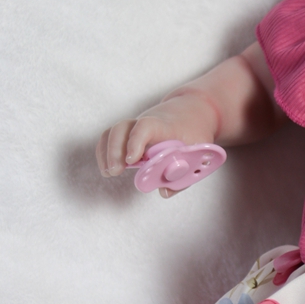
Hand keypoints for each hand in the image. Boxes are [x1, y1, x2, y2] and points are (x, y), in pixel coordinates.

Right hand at [96, 94, 219, 197]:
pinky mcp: (130, 132)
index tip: (132, 160)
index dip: (136, 141)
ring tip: (108, 173)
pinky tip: (107, 169)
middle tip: (115, 171)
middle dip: (115, 150)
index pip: (146, 126)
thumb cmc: (195, 132)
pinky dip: (105, 152)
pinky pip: (111, 137)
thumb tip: (162, 192)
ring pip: (113, 131)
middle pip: (122, 127)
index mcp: (165, 125)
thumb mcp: (200, 153)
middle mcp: (146, 122)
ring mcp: (136, 126)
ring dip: (106, 152)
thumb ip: (184, 175)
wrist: (191, 111)